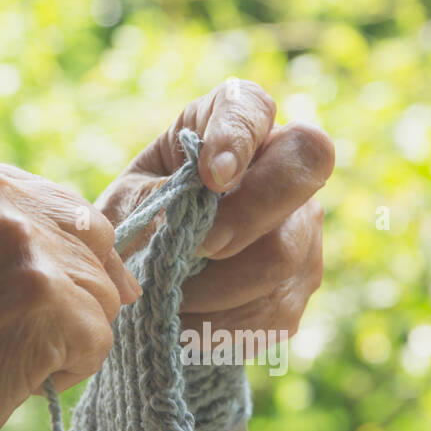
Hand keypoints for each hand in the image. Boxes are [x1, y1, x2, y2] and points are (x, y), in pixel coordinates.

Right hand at [0, 140, 138, 430]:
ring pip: (99, 291)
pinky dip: (67, 373)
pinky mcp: (44, 297)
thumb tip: (114, 264)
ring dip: (62, 337)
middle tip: (0, 338)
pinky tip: (8, 384)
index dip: (45, 262)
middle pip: (87, 236)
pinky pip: (100, 337)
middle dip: (66, 294)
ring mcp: (14, 240)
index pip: (47, 200)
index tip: (0, 303)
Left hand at [97, 79, 332, 348]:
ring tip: (170, 296)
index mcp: (229, 122)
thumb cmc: (138, 222)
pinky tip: (188, 322)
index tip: (212, 177)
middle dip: (248, 215)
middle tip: (199, 247)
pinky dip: (221, 323)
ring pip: (281, 254)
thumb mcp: (127, 205)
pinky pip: (271, 308)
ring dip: (216, 285)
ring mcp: (302, 226)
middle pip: (303, 169)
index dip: (239, 136)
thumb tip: (190, 217)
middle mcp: (283, 165)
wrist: (151, 284)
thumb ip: (154, 200)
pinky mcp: (300, 283)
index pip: (252, 107)